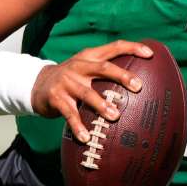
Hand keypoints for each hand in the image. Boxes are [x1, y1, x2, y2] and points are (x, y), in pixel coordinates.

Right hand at [30, 40, 152, 141]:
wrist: (37, 84)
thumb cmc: (71, 79)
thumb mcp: (86, 68)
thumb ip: (106, 71)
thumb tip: (139, 82)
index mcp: (89, 56)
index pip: (113, 47)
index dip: (132, 48)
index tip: (150, 54)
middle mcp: (78, 66)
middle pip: (103, 68)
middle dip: (121, 76)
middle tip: (138, 86)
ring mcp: (66, 82)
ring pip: (87, 93)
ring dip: (101, 105)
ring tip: (115, 116)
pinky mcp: (56, 98)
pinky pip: (69, 114)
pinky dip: (78, 126)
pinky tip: (86, 137)